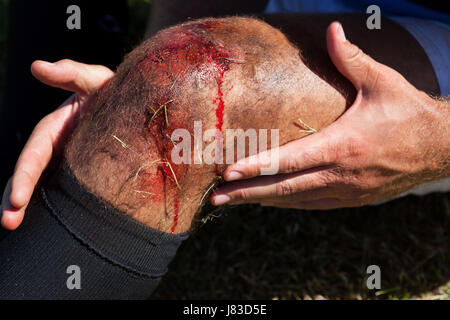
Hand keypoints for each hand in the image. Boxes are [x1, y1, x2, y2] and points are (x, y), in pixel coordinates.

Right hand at [1, 59, 113, 229]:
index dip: (24, 176)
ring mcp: (67, 164)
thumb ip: (71, 73)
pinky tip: (53, 230)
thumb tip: (36, 66)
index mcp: (54, 130)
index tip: (16, 200)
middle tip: (8, 223)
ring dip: (30, 210)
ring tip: (16, 230)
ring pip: (43, 189)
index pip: (34, 155)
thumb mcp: (96, 80)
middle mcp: (56, 150)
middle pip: (30, 176)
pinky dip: (55, 210)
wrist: (136, 109)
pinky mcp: (83, 176)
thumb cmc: (113, 92)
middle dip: (15, 200)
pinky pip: (66, 194)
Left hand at [211, 22, 448, 208]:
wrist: (438, 148)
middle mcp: (340, 174)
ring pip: (294, 200)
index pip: (290, 160)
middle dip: (247, 193)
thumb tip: (332, 28)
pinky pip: (310, 204)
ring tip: (232, 201)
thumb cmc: (407, 112)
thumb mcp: (382, 81)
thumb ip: (352, 59)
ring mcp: (345, 191)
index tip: (228, 172)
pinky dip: (286, 202)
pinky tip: (268, 200)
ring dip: (262, 200)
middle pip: (284, 188)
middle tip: (215, 198)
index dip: (257, 167)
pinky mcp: (351, 199)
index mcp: (342, 146)